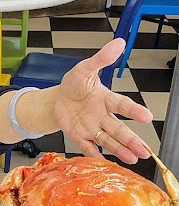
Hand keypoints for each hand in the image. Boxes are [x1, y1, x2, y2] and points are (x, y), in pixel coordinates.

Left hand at [53, 38, 152, 164]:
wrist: (57, 99)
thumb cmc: (74, 84)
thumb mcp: (84, 69)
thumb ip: (101, 59)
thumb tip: (119, 43)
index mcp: (105, 99)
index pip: (122, 105)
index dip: (134, 111)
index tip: (147, 117)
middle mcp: (102, 116)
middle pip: (119, 129)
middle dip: (132, 140)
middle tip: (145, 150)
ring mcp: (92, 128)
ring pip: (108, 141)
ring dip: (120, 150)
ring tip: (133, 159)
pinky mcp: (80, 137)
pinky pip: (88, 148)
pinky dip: (95, 156)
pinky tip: (105, 163)